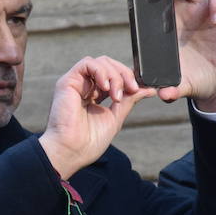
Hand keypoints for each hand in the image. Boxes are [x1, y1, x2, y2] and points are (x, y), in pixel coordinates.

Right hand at [39, 55, 155, 178]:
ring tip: (116, 96)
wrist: (72, 152)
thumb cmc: (89, 141)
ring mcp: (76, 83)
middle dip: (125, 75)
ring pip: (101, 62)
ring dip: (115, 75)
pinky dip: (101, 71)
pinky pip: (87, 63)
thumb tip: (148, 89)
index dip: (128, 77)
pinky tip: (106, 87)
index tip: (140, 87)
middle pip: (109, 65)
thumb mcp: (116, 117)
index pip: (114, 75)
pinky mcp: (68, 81)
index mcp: (95, 95)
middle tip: (132, 89)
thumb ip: (129, 100)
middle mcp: (85, 87)